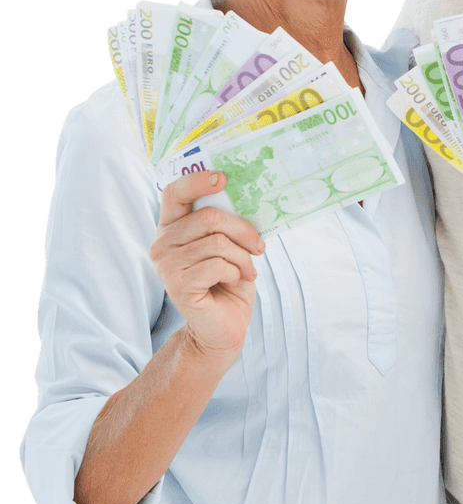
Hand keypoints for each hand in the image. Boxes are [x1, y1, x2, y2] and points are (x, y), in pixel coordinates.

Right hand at [150, 172, 264, 360]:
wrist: (224, 325)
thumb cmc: (228, 279)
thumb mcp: (229, 244)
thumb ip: (225, 221)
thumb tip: (244, 194)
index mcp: (172, 227)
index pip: (174, 192)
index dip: (197, 181)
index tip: (223, 178)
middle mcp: (162, 244)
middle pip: (208, 217)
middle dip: (243, 230)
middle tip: (258, 246)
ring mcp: (166, 266)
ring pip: (218, 242)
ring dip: (242, 257)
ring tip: (246, 269)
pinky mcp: (178, 286)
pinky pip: (218, 265)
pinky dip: (236, 271)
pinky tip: (235, 281)